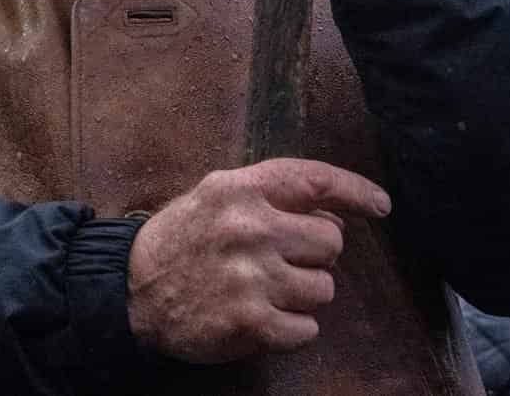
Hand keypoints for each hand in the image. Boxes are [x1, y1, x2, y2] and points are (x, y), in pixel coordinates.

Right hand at [126, 158, 389, 362]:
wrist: (129, 291)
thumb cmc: (181, 240)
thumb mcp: (217, 196)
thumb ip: (270, 196)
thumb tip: (333, 214)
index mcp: (242, 189)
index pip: (316, 181)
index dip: (356, 192)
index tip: (381, 206)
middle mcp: (250, 228)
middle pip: (331, 242)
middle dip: (317, 256)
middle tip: (286, 261)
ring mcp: (252, 278)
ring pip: (324, 289)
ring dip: (305, 295)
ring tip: (269, 291)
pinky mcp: (251, 323)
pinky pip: (307, 329)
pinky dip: (293, 329)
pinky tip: (265, 319)